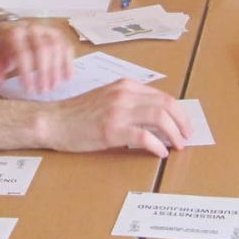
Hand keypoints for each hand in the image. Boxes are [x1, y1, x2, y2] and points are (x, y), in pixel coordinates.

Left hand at [0, 19, 72, 94]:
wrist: (11, 29)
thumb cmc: (3, 48)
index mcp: (14, 33)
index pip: (22, 52)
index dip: (26, 72)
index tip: (28, 89)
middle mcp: (32, 29)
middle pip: (42, 49)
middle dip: (44, 72)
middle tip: (43, 90)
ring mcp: (47, 30)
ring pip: (56, 47)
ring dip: (57, 69)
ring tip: (53, 86)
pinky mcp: (58, 34)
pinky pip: (66, 47)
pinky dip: (68, 62)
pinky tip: (68, 77)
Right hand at [46, 79, 191, 157]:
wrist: (52, 121)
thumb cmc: (77, 114)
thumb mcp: (107, 98)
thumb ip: (130, 102)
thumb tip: (156, 117)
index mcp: (125, 85)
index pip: (163, 96)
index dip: (179, 112)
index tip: (184, 126)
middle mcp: (124, 94)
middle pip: (166, 104)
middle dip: (182, 122)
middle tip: (186, 137)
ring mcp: (117, 111)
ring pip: (159, 118)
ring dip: (174, 133)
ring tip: (177, 145)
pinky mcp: (111, 129)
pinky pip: (143, 136)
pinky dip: (157, 145)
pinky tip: (160, 152)